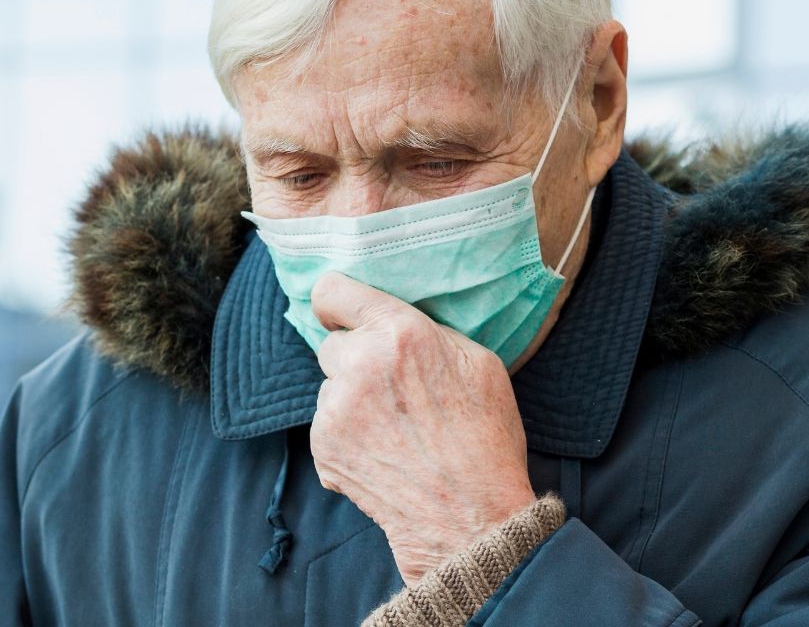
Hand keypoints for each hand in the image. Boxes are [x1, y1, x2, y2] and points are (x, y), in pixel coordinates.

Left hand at [309, 271, 536, 584]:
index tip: (340, 311)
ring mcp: (335, 407)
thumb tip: (396, 322)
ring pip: (330, 387)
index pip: (333, 291)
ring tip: (395, 429)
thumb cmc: (485, 440)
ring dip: (351, 399)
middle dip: (355, 358)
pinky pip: (327, 425)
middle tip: (390, 387)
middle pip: (331, 342)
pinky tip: (384, 453)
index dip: (335, 302)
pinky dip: (347, 435)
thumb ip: (430, 332)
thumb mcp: (480, 364)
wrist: (470, 518)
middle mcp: (360, 363)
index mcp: (401, 332)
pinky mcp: (322, 445)